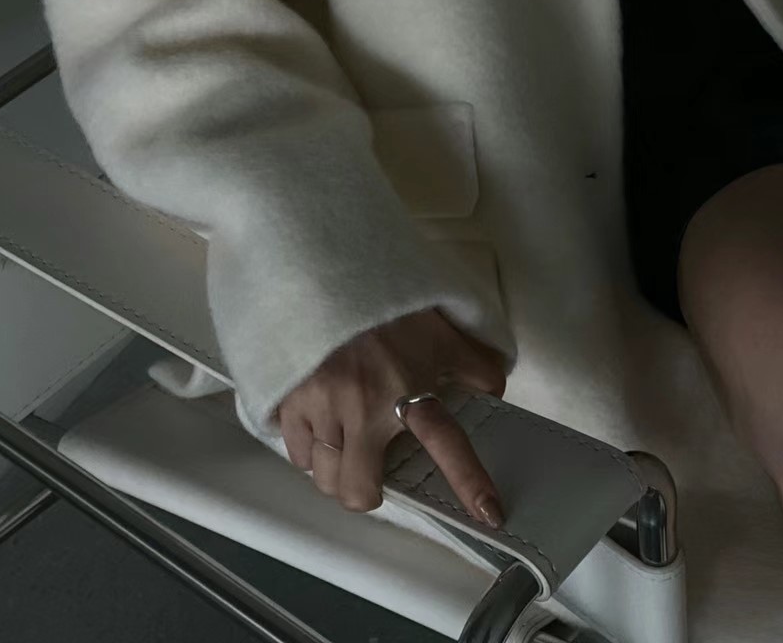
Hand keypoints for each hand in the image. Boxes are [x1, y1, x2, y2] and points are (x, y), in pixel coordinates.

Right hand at [278, 306, 507, 525]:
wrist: (325, 269)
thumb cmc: (385, 304)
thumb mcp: (438, 329)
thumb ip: (470, 363)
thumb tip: (495, 391)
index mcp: (408, 389)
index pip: (449, 444)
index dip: (470, 482)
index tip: (490, 514)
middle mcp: (364, 409)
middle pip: (356, 490)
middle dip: (364, 490)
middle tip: (370, 469)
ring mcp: (321, 408)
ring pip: (323, 474)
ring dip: (334, 468)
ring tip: (343, 442)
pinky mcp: (288, 401)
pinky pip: (295, 450)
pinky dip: (306, 447)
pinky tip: (317, 424)